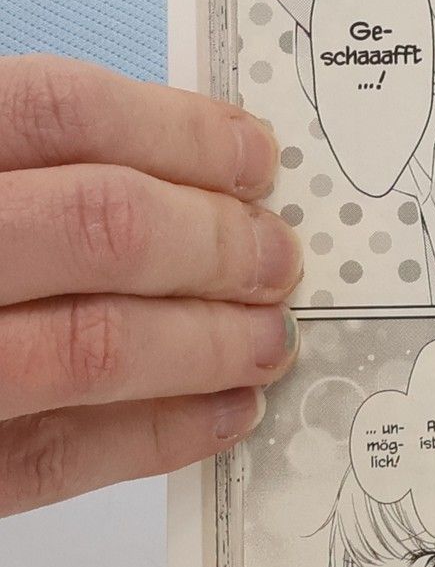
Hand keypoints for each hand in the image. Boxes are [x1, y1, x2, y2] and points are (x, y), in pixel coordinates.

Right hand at [0, 56, 301, 516]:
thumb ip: (15, 167)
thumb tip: (179, 163)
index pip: (54, 110)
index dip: (177, 130)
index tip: (253, 156)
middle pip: (101, 224)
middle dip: (218, 241)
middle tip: (276, 255)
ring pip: (96, 345)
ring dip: (209, 342)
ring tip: (267, 336)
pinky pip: (61, 457)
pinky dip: (163, 434)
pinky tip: (223, 410)